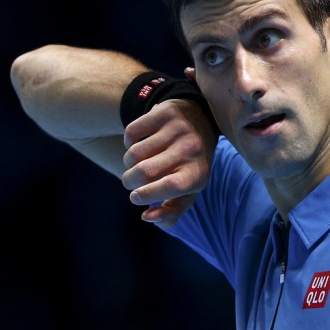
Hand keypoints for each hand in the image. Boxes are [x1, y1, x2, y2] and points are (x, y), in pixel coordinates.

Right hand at [121, 96, 216, 228]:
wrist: (203, 121)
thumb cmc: (190, 166)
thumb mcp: (189, 191)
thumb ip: (171, 212)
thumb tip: (147, 217)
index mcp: (198, 173)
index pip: (171, 186)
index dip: (148, 194)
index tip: (135, 197)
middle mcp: (190, 149)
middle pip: (145, 172)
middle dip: (129, 181)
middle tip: (131, 182)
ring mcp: (177, 129)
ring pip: (134, 153)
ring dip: (127, 164)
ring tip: (135, 165)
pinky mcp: (164, 112)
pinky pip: (131, 132)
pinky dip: (127, 143)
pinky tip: (136, 146)